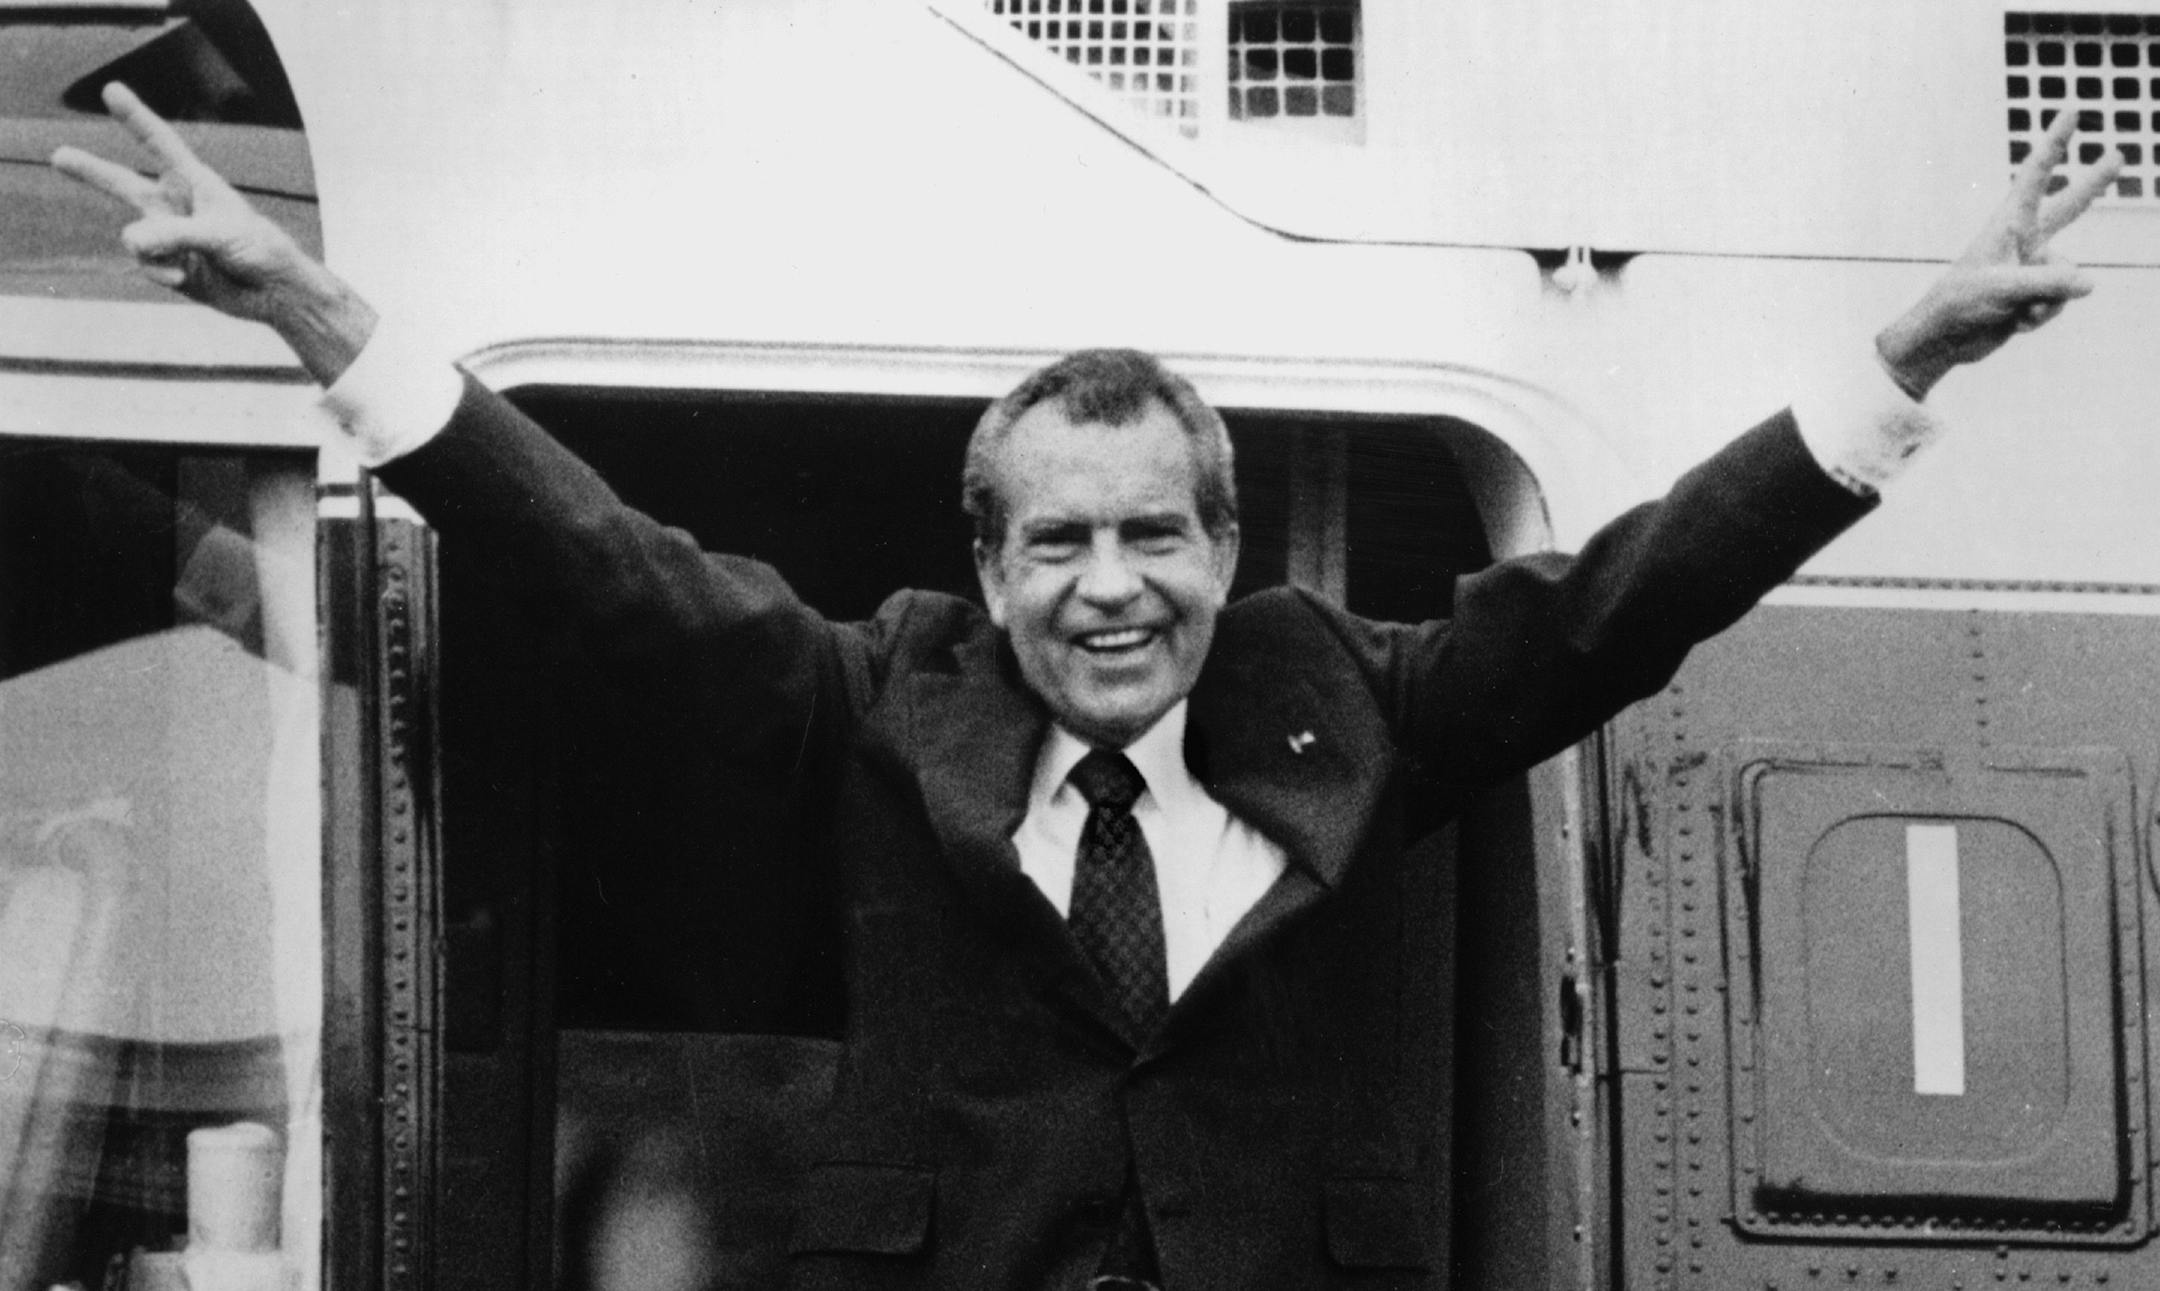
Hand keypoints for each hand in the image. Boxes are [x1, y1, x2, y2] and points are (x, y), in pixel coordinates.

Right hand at [51, 82, 374, 382]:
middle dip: (90, 171)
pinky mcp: (168, 266)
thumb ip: (175, 235)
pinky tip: (184, 281)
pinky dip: (160, 274)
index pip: (159, 143)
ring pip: (133, 238)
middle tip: (58, 156)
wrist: (275, 294)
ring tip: (182, 265)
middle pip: (123, 184)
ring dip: (152, 252)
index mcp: (195, 183)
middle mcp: (176, 206)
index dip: (135, 117)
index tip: (112, 91)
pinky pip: (144, 265)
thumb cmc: (261, 251)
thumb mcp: (220, 235)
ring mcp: (169, 238)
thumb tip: (130, 241)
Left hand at [1876, 106, 2121, 398]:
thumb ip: (2049, 283)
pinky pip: (2059, 301)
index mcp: (2009, 223)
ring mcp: (2031, 267)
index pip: (2036, 175)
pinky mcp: (2035, 294)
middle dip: (2092, 184)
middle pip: (2069, 207)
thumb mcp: (2004, 289)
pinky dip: (2042, 316)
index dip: (2056, 142)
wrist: (1944, 341)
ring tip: (2013, 310)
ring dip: (2046, 300)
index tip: (2072, 111)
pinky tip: (2016, 323)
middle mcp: (2024, 240)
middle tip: (2118, 156)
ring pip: (2068, 277)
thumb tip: (2090, 284)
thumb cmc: (1960, 304)